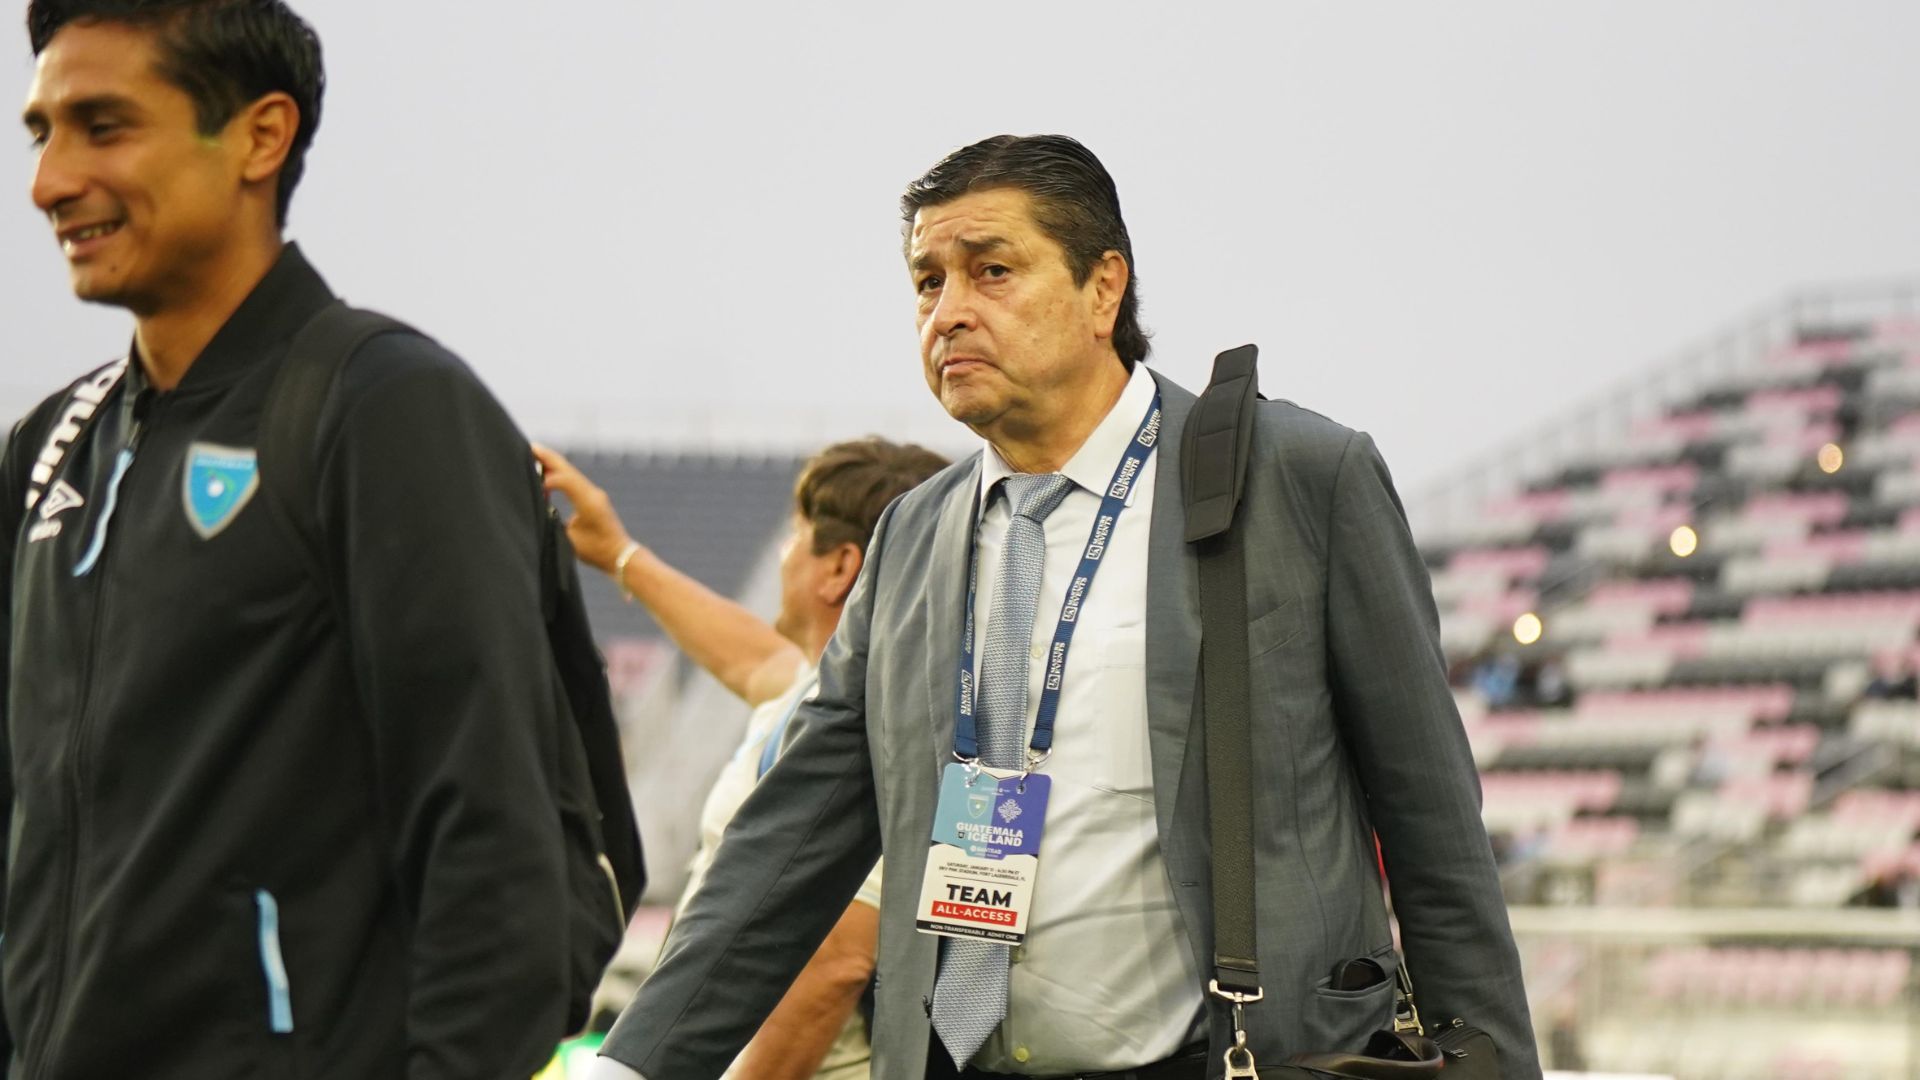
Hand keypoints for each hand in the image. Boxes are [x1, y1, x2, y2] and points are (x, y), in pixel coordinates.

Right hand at [531, 443, 635, 575]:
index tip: (531, 482)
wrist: (621, 554)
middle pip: (568, 470)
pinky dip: (559, 474)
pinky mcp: (594, 497)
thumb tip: (541, 507)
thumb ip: (555, 522)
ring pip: (571, 473)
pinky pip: (574, 480)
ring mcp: (594, 494)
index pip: (566, 481)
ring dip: (553, 464)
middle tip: (530, 447)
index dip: (547, 479)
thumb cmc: (597, 551)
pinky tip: (547, 473)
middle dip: (548, 458)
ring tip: (534, 454)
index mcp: (589, 502)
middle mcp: (593, 493)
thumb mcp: (570, 539)